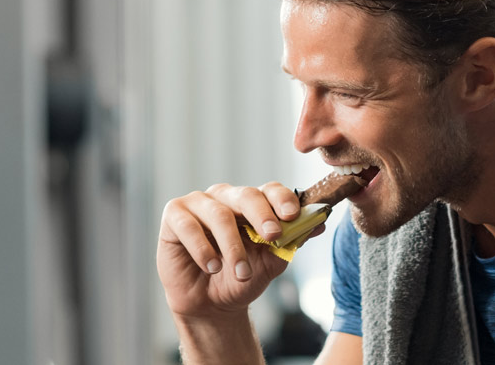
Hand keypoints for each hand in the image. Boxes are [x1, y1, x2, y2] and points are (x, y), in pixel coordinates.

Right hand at [156, 182, 315, 319]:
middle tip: (274, 236)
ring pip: (219, 214)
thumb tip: (320, 223)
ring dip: (233, 246)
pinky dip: (203, 248)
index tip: (292, 216)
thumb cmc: (242, 278)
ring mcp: (199, 204)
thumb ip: (292, 242)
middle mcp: (226, 197)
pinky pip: (188, 225)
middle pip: (246, 195)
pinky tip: (212, 266)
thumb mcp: (272, 263)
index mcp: (253, 204)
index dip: (282, 199)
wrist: (212, 305)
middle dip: (262, 215)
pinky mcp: (174, 216)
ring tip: (241, 272)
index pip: (270, 190)